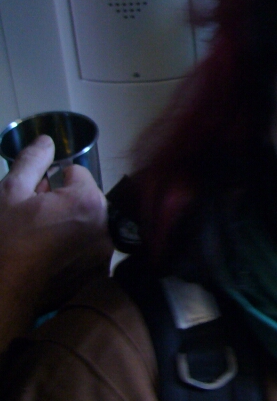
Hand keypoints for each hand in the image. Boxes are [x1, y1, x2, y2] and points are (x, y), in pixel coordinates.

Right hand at [0, 135, 111, 349]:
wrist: (1, 295)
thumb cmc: (4, 241)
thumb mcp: (9, 193)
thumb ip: (32, 161)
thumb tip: (48, 140)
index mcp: (89, 200)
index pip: (76, 173)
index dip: (50, 182)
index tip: (34, 198)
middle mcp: (106, 224)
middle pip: (85, 198)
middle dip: (62, 203)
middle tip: (34, 220)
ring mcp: (104, 252)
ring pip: (88, 224)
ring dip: (70, 225)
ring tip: (40, 240)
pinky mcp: (98, 274)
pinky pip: (89, 249)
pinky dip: (74, 249)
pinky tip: (49, 259)